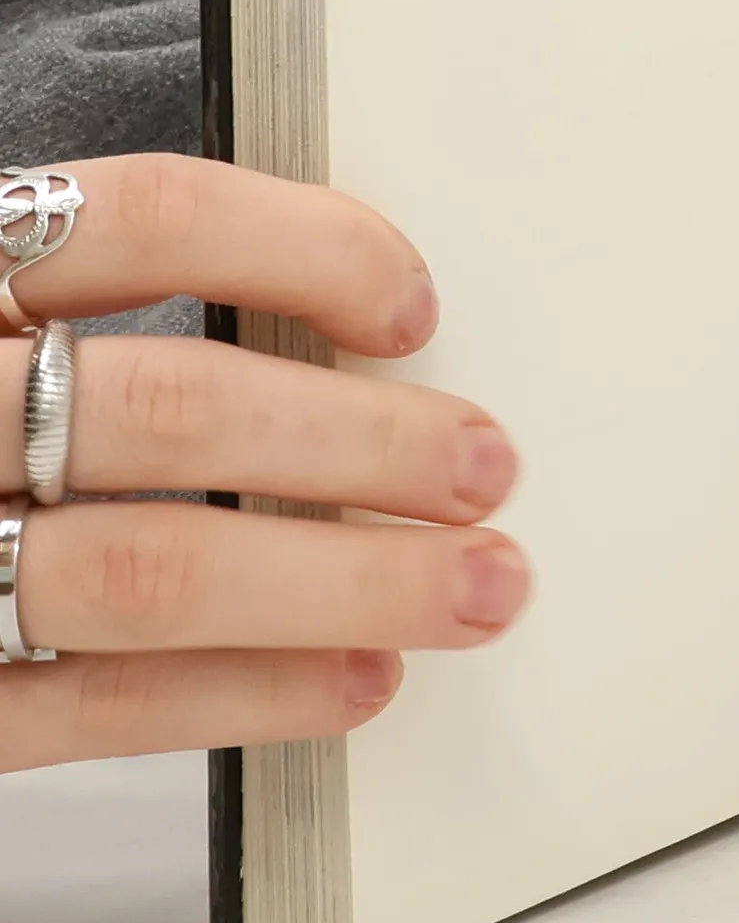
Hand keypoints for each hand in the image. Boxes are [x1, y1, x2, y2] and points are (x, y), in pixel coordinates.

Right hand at [0, 155, 527, 771]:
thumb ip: (67, 301)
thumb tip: (339, 332)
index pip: (139, 215)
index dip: (302, 249)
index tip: (412, 305)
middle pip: (174, 406)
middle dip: (363, 444)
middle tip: (487, 466)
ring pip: (153, 566)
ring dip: (347, 582)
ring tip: (477, 589)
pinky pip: (90, 707)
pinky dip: (244, 694)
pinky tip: (355, 684)